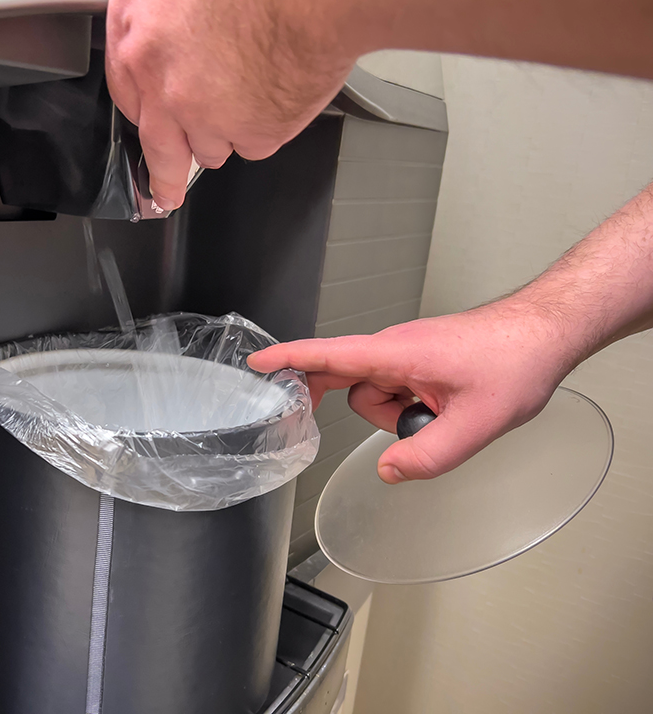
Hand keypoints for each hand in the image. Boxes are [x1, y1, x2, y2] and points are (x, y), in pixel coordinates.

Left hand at [105, 0, 358, 209]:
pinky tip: (277, 89)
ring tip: (253, 89)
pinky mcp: (256, 133)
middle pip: (159, 147)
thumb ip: (159, 2)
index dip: (143, 108)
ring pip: (210, 146)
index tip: (148, 124)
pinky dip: (265, 125)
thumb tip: (160, 17)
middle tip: (165, 194)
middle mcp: (166, 85)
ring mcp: (210, 116)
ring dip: (224, 131)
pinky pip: (254, 143)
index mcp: (138, 37)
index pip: (127, 94)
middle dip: (163, 175)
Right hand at [248, 301, 575, 482]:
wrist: (547, 332)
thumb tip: (389, 472)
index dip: (287, 360)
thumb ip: (428, 456)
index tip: (256, 365)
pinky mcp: (420, 360)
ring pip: (378, 395)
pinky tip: (449, 406)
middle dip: (377, 413)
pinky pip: (398, 390)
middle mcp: (395, 349)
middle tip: (403, 424)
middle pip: (351, 387)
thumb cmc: (516, 358)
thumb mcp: (477, 423)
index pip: (327, 355)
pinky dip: (415, 406)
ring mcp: (407, 354)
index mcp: (396, 353)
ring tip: (449, 412)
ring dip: (403, 414)